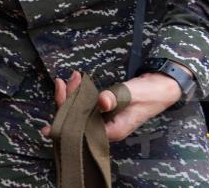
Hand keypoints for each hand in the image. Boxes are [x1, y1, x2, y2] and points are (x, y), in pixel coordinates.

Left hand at [40, 69, 182, 141]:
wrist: (161, 88)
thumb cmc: (148, 93)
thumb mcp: (132, 94)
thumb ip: (116, 98)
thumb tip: (101, 102)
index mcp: (112, 131)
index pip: (82, 132)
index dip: (65, 125)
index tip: (47, 126)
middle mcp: (105, 129)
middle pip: (77, 121)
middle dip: (65, 102)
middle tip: (63, 81)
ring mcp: (104, 121)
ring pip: (79, 112)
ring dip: (71, 95)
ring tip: (71, 77)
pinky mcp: (103, 111)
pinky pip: (85, 106)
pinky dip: (78, 94)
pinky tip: (75, 82)